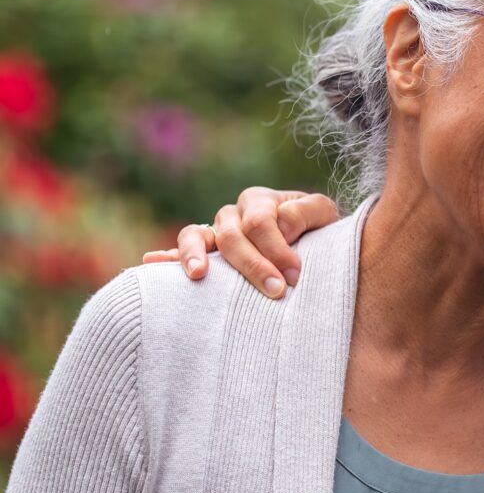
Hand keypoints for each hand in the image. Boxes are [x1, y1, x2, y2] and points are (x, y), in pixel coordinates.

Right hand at [141, 188, 341, 298]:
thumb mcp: (323, 216)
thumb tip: (282, 223)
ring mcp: (214, 233)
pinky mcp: (203, 253)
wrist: (310, 243)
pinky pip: (179, 250)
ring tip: (199, 274)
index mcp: (261, 201)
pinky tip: (151, 262)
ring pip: (196, 235)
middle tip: (276, 291)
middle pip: (232, 234)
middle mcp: (233, 214)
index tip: (293, 276)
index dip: (277, 248)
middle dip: (253, 264)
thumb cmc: (317, 232)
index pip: (261, 222)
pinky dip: (166, 256)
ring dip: (195, 254)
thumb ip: (307, 213)